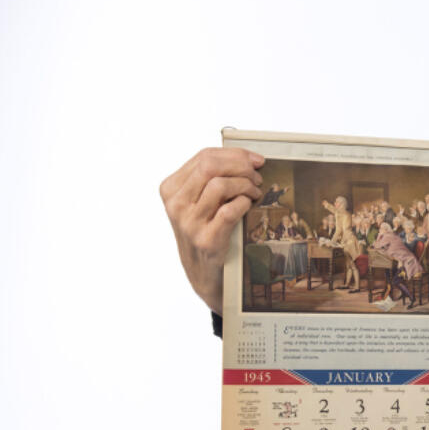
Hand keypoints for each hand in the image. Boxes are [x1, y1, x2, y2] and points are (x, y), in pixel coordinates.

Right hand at [160, 147, 264, 313]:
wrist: (204, 275)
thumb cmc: (206, 232)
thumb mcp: (200, 203)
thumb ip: (212, 179)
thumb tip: (247, 158)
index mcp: (171, 189)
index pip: (204, 157)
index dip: (235, 154)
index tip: (255, 159)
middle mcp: (176, 205)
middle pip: (210, 166)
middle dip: (240, 166)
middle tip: (257, 176)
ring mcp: (189, 223)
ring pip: (219, 185)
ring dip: (245, 185)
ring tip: (255, 192)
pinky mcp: (207, 240)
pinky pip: (229, 210)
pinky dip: (244, 203)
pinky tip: (249, 205)